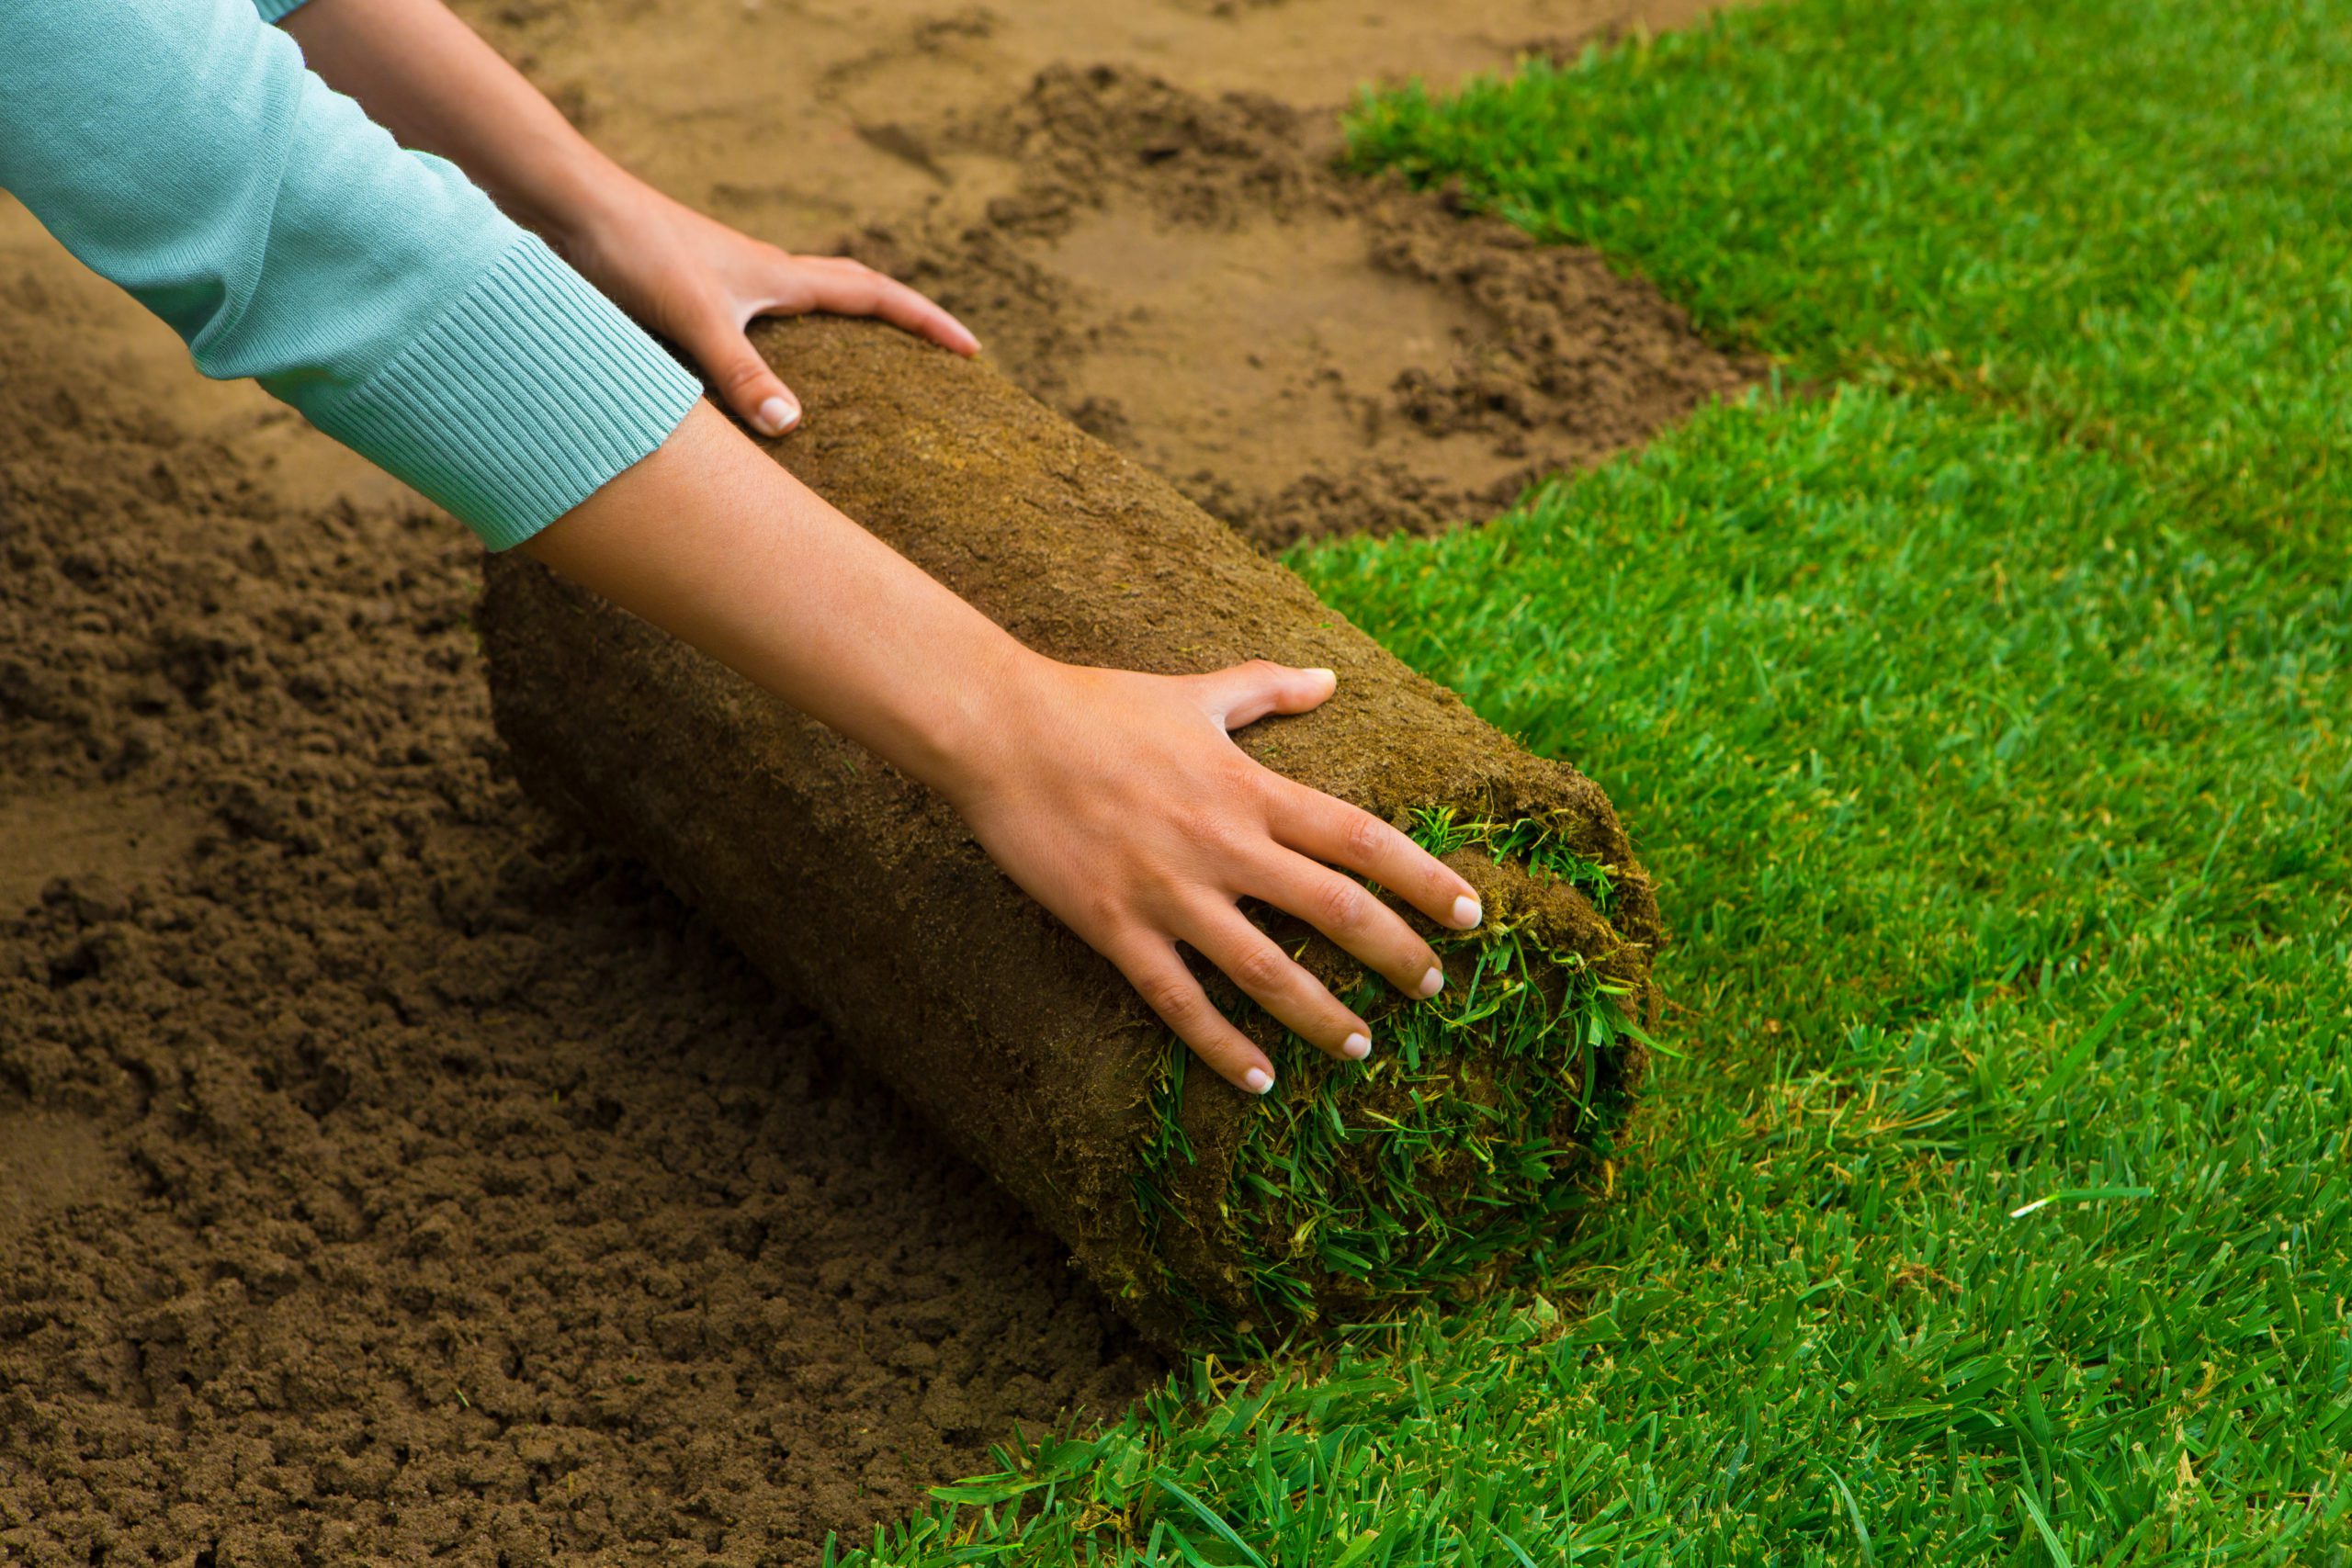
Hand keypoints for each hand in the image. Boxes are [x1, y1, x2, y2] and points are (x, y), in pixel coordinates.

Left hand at [557, 181, 979, 436]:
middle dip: (895, 327)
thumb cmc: (630, 248)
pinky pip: (745, 331)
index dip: (925, 322)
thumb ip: (742, 372)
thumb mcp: (694, 316)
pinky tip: (751, 394)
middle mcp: (757, 277)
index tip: (971, 350)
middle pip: (846, 295)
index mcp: (777, 276)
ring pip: (795, 313)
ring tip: (855, 384)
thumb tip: (793, 427)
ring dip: (833, 338)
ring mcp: (721, 286)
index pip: (874, 294)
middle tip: (932, 360)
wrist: (561, 205)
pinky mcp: (682, 298)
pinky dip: (767, 357)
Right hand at [943, 657, 1485, 1093]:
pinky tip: (1257, 1081)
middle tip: (1432, 988)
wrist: (999, 730)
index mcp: (1249, 787)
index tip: (1469, 914)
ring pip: (1265, 970)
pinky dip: (1222, 1047)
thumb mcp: (1193, 693)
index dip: (1423, 878)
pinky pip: (1180, 1002)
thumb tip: (1329, 679)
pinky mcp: (1117, 928)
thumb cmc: (1097, 706)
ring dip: (1320, 1016)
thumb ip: (1266, 692)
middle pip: (1333, 909)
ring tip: (1360, 1048)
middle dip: (1393, 954)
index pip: (1360, 838)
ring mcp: (1170, 892)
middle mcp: (1222, 844)